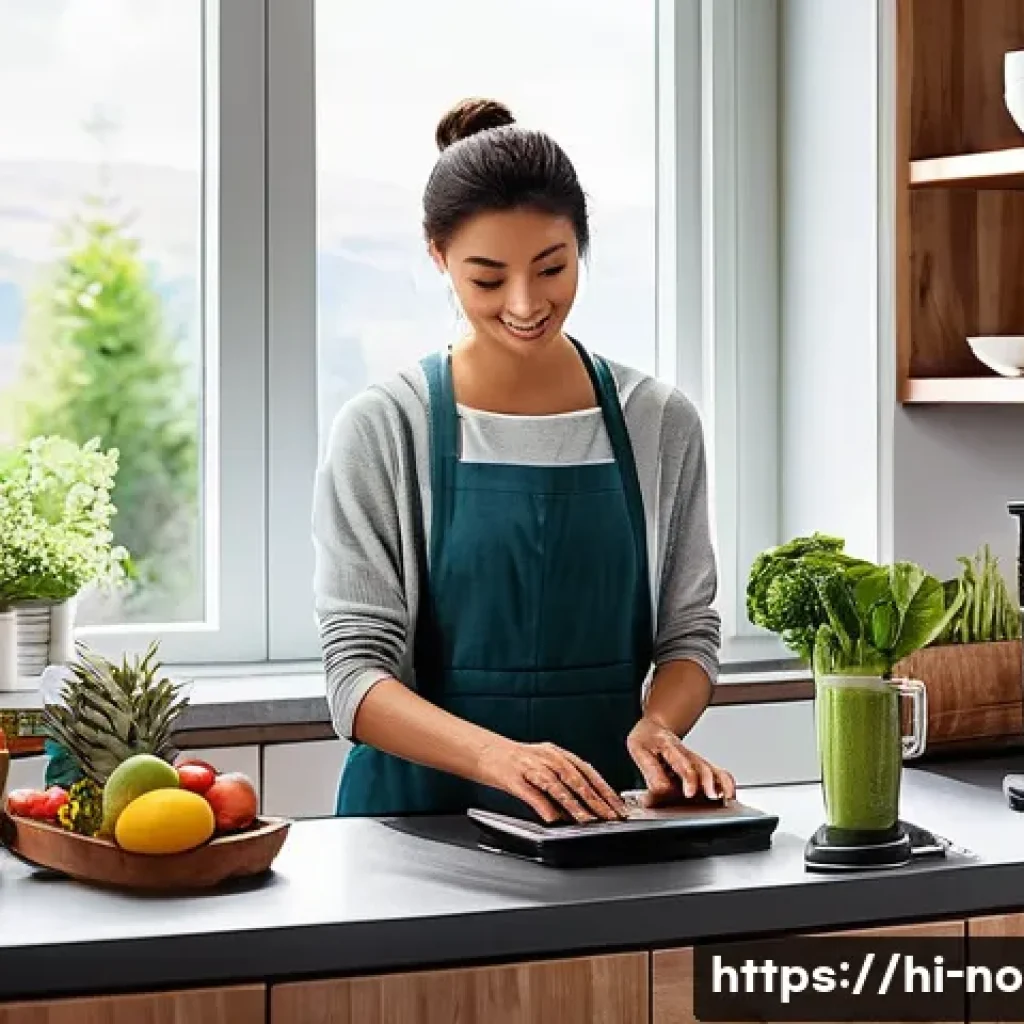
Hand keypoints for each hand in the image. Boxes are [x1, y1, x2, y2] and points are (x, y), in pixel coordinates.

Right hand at [477, 739, 628, 823]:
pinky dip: (544, 806)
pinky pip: (532, 794)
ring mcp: (531, 767)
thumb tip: (581, 805)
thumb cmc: (514, 760)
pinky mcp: (514, 778)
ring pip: (557, 786)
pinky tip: (553, 818)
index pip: (587, 771)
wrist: (484, 751)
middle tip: (610, 816)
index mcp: (556, 753)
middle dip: (596, 799)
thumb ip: (561, 782)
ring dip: (575, 805)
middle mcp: (547, 757)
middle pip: (576, 779)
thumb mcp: (542, 764)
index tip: (618, 805)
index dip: (604, 788)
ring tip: (588, 820)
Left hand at [626, 718, 735, 803]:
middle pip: (702, 767)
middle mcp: (687, 754)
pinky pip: (719, 774)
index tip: (690, 793)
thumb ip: (649, 771)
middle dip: (708, 782)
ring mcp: (696, 760)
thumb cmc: (647, 739)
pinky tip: (728, 795)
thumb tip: (659, 791)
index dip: (688, 777)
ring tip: (726, 798)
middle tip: (711, 796)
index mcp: (669, 746)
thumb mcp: (638, 749)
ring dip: (722, 784)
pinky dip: (726, 784)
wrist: (655, 728)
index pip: (681, 762)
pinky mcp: (701, 767)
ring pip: (714, 770)